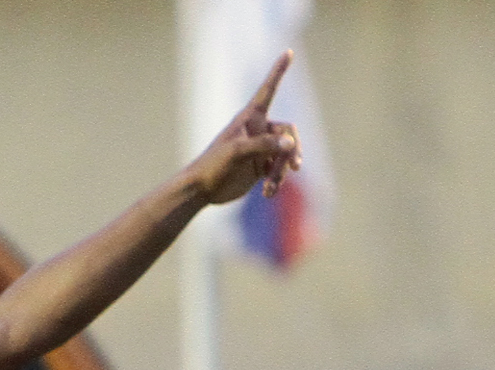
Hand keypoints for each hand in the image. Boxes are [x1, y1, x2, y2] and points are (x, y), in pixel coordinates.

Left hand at [189, 51, 302, 205]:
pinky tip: (267, 193)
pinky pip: (279, 170)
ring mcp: (261, 149)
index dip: (278, 71)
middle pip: (289, 132)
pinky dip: (276, 181)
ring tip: (271, 187)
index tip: (288, 51)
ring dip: (283, 171)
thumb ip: (264, 145)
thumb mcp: (237, 152)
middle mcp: (258, 130)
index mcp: (250, 118)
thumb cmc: (212, 165)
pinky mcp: (260, 167)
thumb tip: (290, 144)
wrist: (200, 190)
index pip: (268, 90)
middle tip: (294, 165)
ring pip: (286, 154)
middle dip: (292, 149)